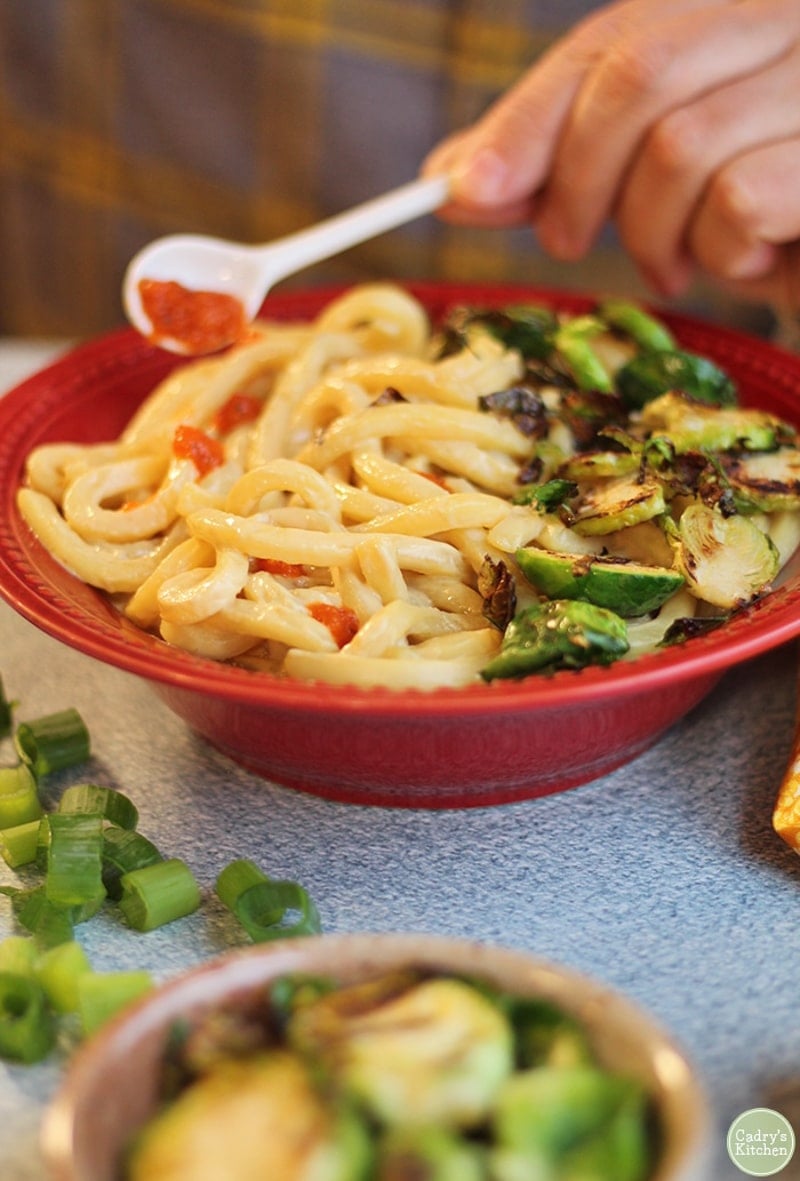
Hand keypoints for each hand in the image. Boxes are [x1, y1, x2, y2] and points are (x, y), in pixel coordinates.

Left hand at [424, 0, 799, 312]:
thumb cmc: (766, 223)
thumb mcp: (656, 183)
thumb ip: (564, 166)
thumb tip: (456, 179)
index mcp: (742, 11)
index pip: (616, 38)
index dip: (529, 115)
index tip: (460, 188)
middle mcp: (793, 19)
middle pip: (639, 75)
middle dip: (577, 177)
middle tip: (570, 242)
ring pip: (682, 145)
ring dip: (654, 231)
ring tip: (677, 263)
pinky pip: (741, 199)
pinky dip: (721, 250)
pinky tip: (746, 261)